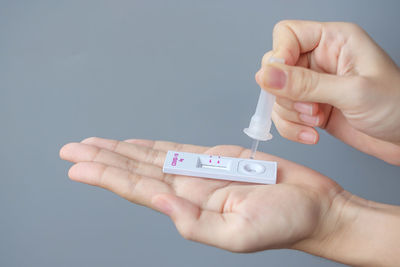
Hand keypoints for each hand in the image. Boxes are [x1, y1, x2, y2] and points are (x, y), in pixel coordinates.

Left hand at [60, 137, 399, 265]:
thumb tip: (159, 201)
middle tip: (72, 149)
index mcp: (190, 207)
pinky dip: (153, 145)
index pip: (137, 189)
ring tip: (93, 144)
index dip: (107, 175)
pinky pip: (177, 149)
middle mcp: (189, 189)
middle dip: (103, 159)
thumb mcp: (240, 235)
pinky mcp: (217, 159)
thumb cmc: (286, 223)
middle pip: (136, 170)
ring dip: (121, 150)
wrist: (314, 206)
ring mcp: (201, 172)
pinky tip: (137, 144)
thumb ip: (195, 223)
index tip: (78, 165)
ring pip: (151, 158)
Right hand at [256, 20, 399, 164]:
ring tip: (317, 120)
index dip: (278, 56)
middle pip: (276, 68)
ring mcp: (313, 86)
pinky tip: (311, 134)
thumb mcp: (352, 92)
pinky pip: (283, 115)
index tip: (282, 81)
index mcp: (333, 41)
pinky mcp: (310, 107)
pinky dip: (291, 128)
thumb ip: (306, 84)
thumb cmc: (397, 107)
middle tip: (310, 107)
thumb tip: (266, 75)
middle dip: (287, 93)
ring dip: (291, 114)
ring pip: (277, 95)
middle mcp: (320, 60)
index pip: (287, 34)